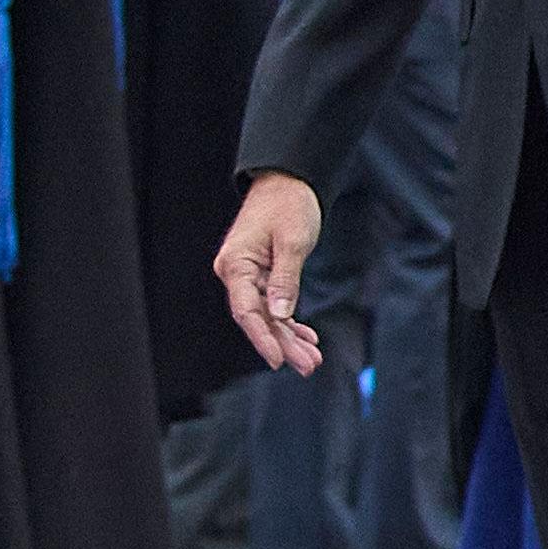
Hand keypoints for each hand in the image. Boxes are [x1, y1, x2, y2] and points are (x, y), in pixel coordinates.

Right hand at [215, 172, 328, 375]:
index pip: (247, 311)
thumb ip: (285, 279)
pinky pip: (274, 304)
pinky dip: (290, 321)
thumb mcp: (292, 241)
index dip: (263, 338)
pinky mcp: (262, 275)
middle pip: (258, 318)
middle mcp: (237, 273)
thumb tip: (281, 314)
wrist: (288, 182)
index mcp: (235, 265)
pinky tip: (306, 338)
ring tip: (312, 360)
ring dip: (289, 338)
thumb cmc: (289, 205)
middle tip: (308, 367)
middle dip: (283, 344)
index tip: (279, 359)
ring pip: (268, 315)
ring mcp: (248, 276)